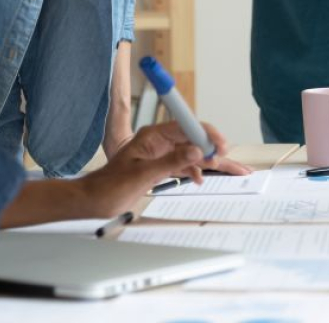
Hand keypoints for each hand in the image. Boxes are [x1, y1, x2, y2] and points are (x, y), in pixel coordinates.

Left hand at [77, 120, 237, 217]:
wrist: (93, 200)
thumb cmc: (109, 186)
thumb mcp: (142, 175)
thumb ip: (170, 162)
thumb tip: (196, 151)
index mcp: (153, 136)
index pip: (187, 127)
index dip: (207, 135)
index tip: (221, 145)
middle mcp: (159, 141)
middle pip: (194, 140)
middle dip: (215, 150)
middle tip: (235, 165)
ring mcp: (160, 153)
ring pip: (192, 154)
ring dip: (210, 163)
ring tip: (232, 172)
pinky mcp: (160, 166)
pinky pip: (184, 164)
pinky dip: (196, 170)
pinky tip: (202, 179)